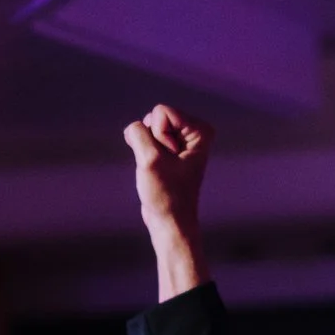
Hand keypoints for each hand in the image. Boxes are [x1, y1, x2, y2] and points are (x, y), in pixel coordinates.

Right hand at [124, 104, 211, 299]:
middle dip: (153, 142)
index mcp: (201, 130)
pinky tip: (150, 168)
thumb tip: (133, 128)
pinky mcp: (166, 150)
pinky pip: (144, 137)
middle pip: (155, 117)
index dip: (159, 137)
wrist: (170, 222)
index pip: (162, 112)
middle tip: (165, 167)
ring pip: (147, 128)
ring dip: (147, 149)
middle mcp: (193, 131)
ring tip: (161, 170)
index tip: (170, 161)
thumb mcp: (149, 158)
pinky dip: (141, 151)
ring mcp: (179, 140)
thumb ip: (138, 132)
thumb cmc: (166, 194)